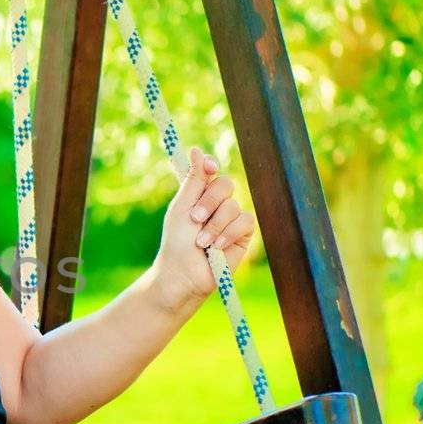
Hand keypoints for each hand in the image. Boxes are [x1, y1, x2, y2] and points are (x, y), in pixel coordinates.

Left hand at [150, 147, 256, 312]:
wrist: (184, 273)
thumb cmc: (177, 242)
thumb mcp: (182, 208)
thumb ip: (193, 180)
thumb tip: (197, 150)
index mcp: (199, 194)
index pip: (210, 171)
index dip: (210, 166)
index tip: (208, 166)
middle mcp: (217, 203)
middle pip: (225, 184)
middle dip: (209, 201)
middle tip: (195, 218)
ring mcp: (232, 217)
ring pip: (233, 205)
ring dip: (215, 225)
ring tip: (202, 243)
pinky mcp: (244, 233)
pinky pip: (245, 221)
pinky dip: (228, 233)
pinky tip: (217, 247)